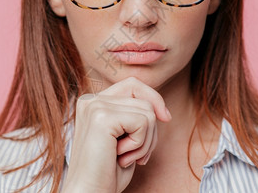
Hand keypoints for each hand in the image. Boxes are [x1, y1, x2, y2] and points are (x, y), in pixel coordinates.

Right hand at [60, 77, 171, 192]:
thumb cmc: (108, 172)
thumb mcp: (125, 138)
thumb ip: (135, 116)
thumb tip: (161, 109)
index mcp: (93, 102)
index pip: (133, 84)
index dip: (154, 99)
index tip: (165, 118)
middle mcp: (91, 100)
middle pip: (144, 98)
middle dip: (150, 130)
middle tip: (135, 153)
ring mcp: (95, 106)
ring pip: (147, 111)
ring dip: (145, 141)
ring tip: (125, 157)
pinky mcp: (102, 118)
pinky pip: (143, 122)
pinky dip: (140, 145)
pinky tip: (121, 157)